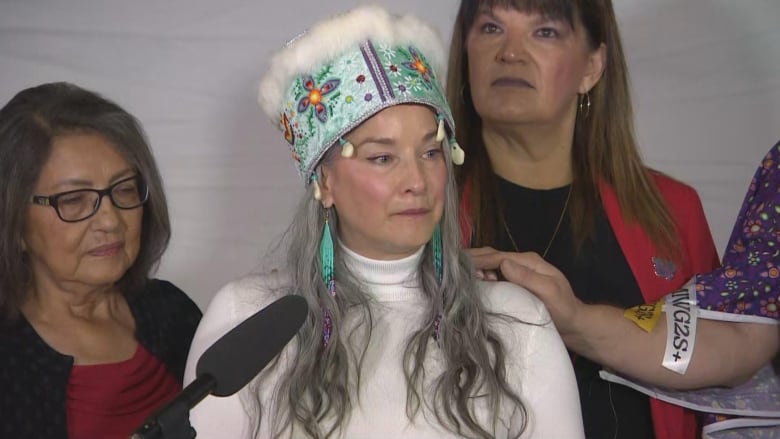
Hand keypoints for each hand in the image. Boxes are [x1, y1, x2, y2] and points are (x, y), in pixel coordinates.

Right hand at [466, 247, 584, 332]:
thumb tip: (503, 263)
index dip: (479, 261)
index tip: (460, 269)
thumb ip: (527, 277)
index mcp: (529, 261)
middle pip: (492, 255)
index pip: (498, 256)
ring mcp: (518, 274)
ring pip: (491, 264)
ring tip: (460, 278)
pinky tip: (472, 285)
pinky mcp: (515, 285)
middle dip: (472, 260)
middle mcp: (522, 264)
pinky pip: (494, 276)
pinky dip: (481, 277)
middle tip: (452, 269)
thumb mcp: (549, 292)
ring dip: (475, 268)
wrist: (575, 325)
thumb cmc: (564, 309)